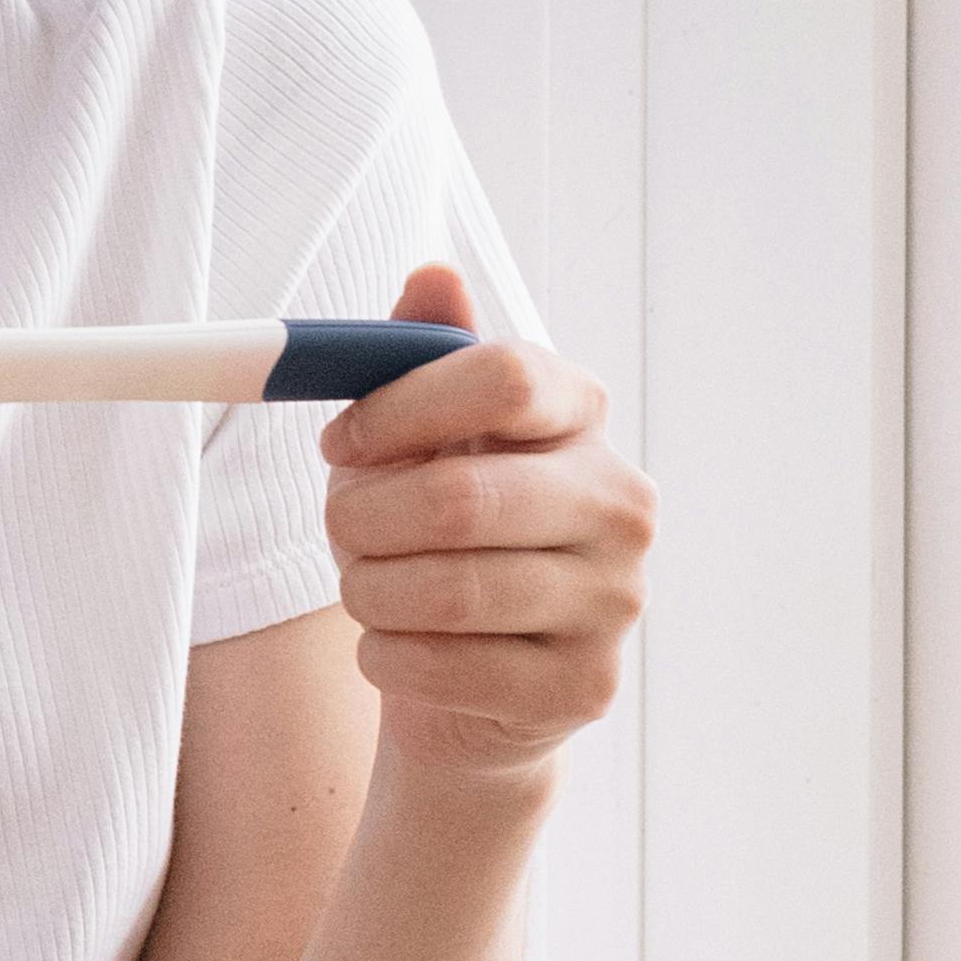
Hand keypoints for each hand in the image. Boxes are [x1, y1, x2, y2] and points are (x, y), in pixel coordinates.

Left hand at [321, 262, 651, 787]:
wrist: (468, 684)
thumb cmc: (431, 540)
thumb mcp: (415, 440)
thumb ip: (420, 358)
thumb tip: (432, 276)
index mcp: (583, 418)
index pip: (504, 376)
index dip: (399, 407)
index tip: (340, 442)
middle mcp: (620, 502)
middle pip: (462, 498)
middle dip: (366, 521)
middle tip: (344, 532)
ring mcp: (615, 599)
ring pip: (445, 592)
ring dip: (368, 594)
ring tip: (365, 592)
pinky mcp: (586, 684)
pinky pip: (443, 668)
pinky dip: (385, 658)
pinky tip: (394, 650)